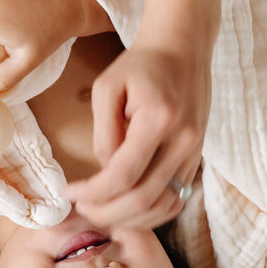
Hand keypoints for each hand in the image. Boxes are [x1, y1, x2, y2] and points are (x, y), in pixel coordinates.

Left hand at [63, 35, 210, 229]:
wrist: (183, 48)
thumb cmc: (140, 64)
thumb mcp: (107, 87)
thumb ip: (103, 133)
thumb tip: (104, 171)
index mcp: (159, 119)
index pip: (123, 176)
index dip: (92, 193)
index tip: (69, 192)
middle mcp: (183, 140)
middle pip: (144, 199)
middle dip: (107, 212)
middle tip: (82, 208)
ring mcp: (194, 152)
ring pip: (164, 207)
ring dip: (130, 219)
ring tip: (102, 212)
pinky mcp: (197, 158)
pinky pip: (176, 199)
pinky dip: (151, 213)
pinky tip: (127, 209)